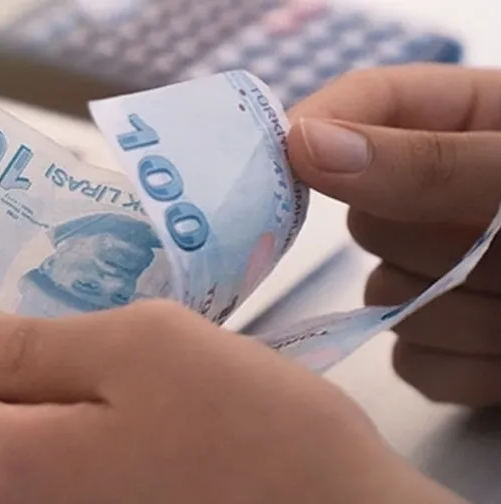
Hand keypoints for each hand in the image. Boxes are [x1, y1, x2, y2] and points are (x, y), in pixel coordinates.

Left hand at [0, 302, 460, 503]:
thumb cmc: (249, 424)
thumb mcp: (139, 347)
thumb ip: (21, 344)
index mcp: (4, 468)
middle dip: (4, 376)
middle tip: (72, 324)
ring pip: (18, 455)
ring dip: (49, 403)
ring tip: (113, 362)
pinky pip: (61, 478)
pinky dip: (80, 437)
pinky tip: (133, 409)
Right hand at [288, 64, 500, 407]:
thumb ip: (432, 161)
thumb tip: (303, 145)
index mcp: (472, 123)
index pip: (365, 104)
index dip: (319, 126)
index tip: (286, 159)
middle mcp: (446, 197)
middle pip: (364, 217)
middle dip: (434, 242)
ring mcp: (447, 274)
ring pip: (386, 300)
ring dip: (467, 312)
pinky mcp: (456, 344)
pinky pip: (412, 359)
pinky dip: (469, 368)